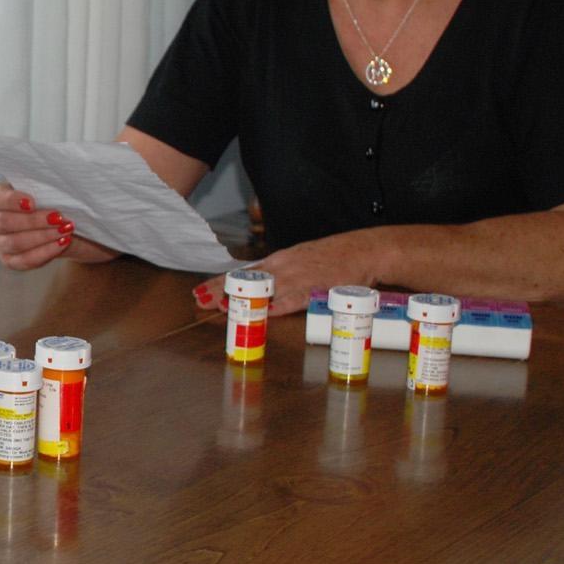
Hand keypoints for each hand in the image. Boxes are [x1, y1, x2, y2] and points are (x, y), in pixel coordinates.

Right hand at [0, 181, 112, 270]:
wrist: (56, 222)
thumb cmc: (46, 198)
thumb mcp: (41, 186)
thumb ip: (41, 183)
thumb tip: (55, 179)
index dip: (11, 201)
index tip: (33, 202)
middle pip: (3, 223)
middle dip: (33, 221)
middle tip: (58, 217)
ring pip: (15, 243)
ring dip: (43, 236)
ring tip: (65, 229)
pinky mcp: (10, 261)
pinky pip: (25, 261)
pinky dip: (45, 252)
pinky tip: (61, 243)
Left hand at [190, 231, 378, 316]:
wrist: (363, 250)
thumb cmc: (332, 257)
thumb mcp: (300, 260)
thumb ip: (281, 273)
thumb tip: (261, 287)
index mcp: (279, 260)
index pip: (244, 272)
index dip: (222, 282)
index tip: (201, 290)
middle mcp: (284, 266)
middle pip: (247, 280)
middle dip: (222, 290)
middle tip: (200, 298)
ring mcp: (298, 276)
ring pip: (265, 289)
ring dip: (244, 299)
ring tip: (222, 307)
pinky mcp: (315, 287)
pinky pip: (292, 299)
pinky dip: (277, 306)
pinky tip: (262, 313)